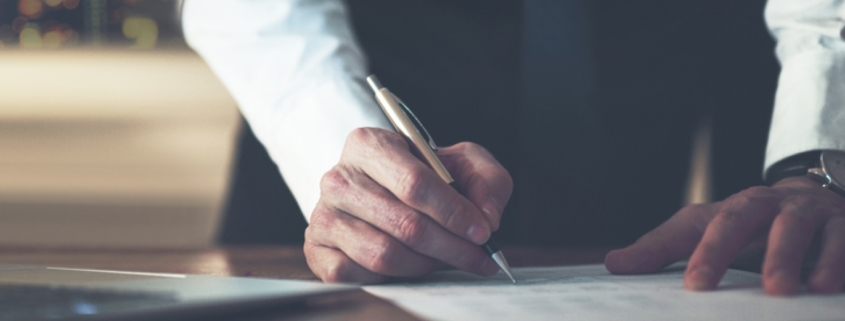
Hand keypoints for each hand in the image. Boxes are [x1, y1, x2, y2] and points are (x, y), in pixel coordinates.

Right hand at [304, 128, 512, 282]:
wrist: (381, 189)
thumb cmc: (423, 175)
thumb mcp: (462, 163)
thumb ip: (487, 180)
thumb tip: (487, 217)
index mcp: (369, 144)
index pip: (414, 183)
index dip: (453, 212)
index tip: (483, 231)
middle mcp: (339, 178)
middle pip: (404, 224)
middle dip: (451, 246)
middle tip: (479, 257)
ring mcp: (323, 214)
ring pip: (384, 254)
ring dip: (426, 264)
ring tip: (446, 259)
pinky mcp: (316, 248)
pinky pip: (358, 276)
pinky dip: (392, 278)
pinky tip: (410, 266)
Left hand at [605, 176, 844, 294]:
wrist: (812, 198)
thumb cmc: (748, 223)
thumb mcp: (705, 229)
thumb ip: (662, 248)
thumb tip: (613, 263)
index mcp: (739, 207)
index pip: (718, 226)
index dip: (708, 254)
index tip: (696, 286)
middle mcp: (777, 206)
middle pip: (768, 220)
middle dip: (766, 252)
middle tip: (766, 288)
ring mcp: (816, 215)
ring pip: (810, 228)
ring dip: (810, 258)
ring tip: (801, 290)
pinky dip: (840, 262)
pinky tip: (832, 289)